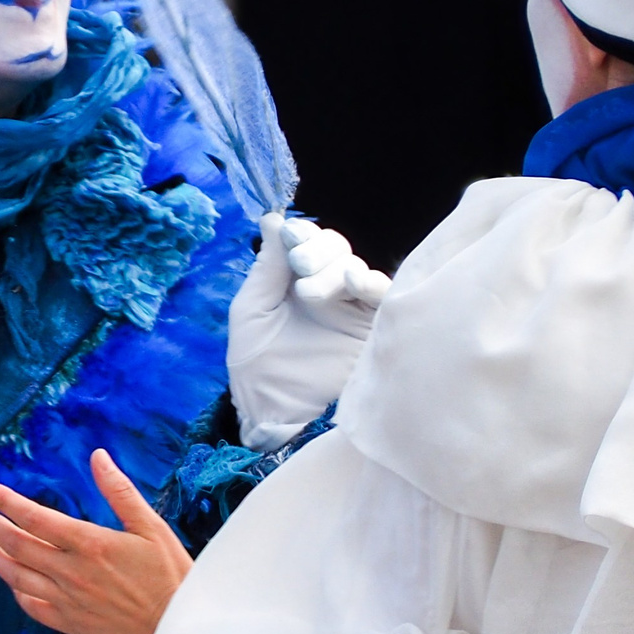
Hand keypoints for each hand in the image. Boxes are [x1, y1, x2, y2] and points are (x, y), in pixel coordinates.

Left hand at [0, 449, 193, 633]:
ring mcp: (68, 600)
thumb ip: (120, 492)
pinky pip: (32, 606)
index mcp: (90, 543)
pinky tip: (10, 579)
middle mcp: (72, 572)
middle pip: (17, 544)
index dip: (3, 500)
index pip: (34, 516)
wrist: (179, 630)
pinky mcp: (71, 623)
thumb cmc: (171, 576)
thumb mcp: (152, 527)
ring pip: (17, 575)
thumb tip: (97, 457)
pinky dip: (16, 590)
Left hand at [227, 215, 387, 450]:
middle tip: (299, 266)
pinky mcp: (374, 327)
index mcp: (295, 281)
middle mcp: (326, 289)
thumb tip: (274, 219)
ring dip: (334, 269)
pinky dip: (369, 283)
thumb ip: (265, 268)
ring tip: (311, 291)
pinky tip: (352, 283)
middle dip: (317, 251)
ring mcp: (352, 307)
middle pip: (335, 249)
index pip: (307, 242)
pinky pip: (381, 295)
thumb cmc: (257, 368)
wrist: (277, 415)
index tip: (290, 237)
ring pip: (355, 267)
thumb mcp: (252, 312)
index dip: (300, 235)